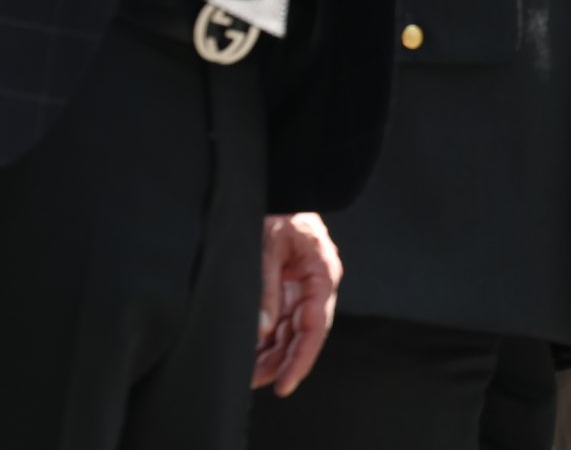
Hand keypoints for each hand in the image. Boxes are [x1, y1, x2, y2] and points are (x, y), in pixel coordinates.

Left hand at [253, 212, 341, 396]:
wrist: (281, 186)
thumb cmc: (279, 210)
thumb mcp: (269, 245)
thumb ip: (266, 287)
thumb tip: (261, 331)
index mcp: (322, 273)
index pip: (315, 327)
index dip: (301, 359)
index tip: (284, 385)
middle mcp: (317, 284)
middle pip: (304, 334)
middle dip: (281, 361)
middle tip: (255, 383)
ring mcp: (303, 286)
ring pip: (291, 331)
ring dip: (272, 353)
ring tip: (248, 373)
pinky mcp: (288, 285)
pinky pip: (280, 319)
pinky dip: (267, 338)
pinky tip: (251, 352)